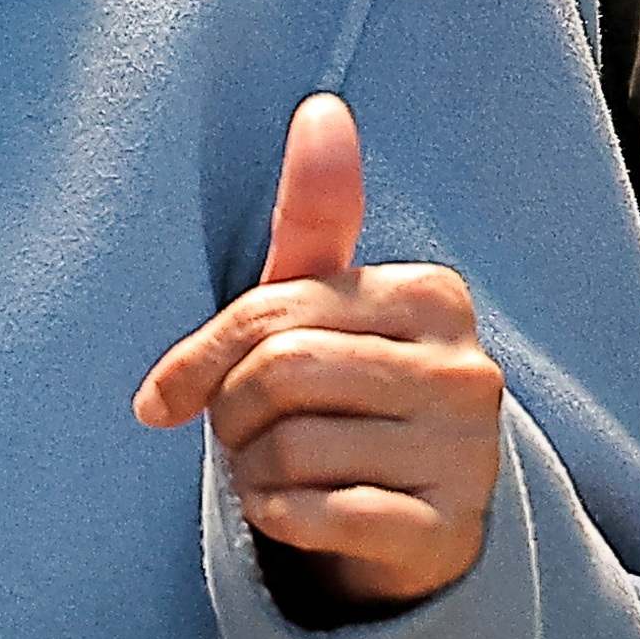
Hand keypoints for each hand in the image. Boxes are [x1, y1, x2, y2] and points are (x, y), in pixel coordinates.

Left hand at [132, 93, 505, 617]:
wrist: (399, 525)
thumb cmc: (340, 395)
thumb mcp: (318, 303)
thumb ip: (314, 214)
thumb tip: (322, 107)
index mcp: (433, 297)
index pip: (270, 313)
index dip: (200, 360)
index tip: (168, 397)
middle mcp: (470, 371)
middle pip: (280, 375)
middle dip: (230, 415)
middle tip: (240, 436)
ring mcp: (470, 455)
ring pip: (293, 449)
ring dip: (252, 470)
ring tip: (276, 471)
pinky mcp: (451, 531)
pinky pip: (318, 514)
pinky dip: (278, 516)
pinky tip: (295, 513)